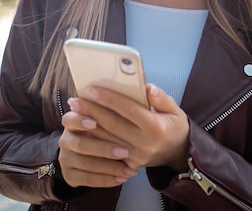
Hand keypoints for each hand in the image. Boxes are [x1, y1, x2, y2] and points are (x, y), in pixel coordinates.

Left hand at [58, 83, 188, 187]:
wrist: (177, 154)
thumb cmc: (173, 126)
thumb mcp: (175, 110)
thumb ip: (162, 98)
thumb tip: (148, 87)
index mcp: (155, 127)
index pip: (129, 110)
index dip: (110, 99)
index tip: (93, 89)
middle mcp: (144, 143)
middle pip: (113, 125)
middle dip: (92, 111)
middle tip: (75, 100)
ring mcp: (135, 156)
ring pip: (106, 139)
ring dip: (88, 124)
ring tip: (74, 111)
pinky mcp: (129, 164)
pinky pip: (108, 150)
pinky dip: (93, 139)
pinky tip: (81, 128)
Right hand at [59, 107, 137, 187]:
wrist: (92, 152)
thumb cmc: (110, 126)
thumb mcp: (114, 112)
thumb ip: (127, 101)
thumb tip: (148, 89)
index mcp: (72, 120)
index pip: (70, 119)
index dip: (80, 121)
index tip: (94, 123)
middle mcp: (65, 139)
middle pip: (80, 144)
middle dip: (103, 148)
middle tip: (125, 151)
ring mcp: (65, 158)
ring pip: (87, 164)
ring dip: (109, 167)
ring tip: (130, 169)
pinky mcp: (70, 175)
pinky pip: (87, 180)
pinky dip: (106, 180)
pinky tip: (121, 179)